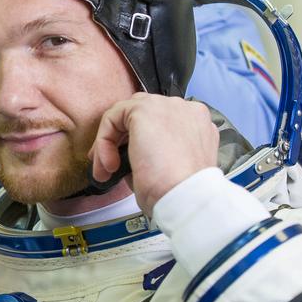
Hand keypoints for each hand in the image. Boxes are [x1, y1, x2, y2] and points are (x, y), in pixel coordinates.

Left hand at [90, 95, 218, 216]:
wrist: (186, 196)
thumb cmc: (181, 193)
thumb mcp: (172, 170)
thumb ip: (155, 154)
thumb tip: (131, 160)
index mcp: (196, 124)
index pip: (160, 121)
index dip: (138, 141)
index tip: (127, 163)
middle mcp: (184, 110)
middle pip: (142, 113)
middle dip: (122, 138)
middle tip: (110, 164)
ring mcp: (165, 106)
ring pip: (125, 114)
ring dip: (110, 141)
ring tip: (107, 169)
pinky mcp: (144, 110)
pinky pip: (112, 118)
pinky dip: (104, 141)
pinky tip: (109, 165)